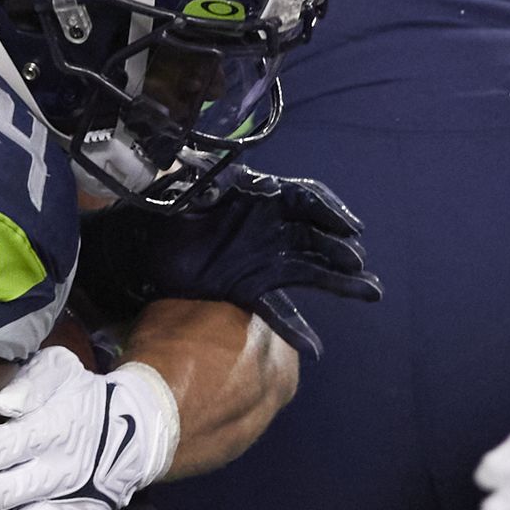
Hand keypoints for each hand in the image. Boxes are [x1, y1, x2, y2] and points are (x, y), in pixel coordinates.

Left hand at [78, 167, 379, 359]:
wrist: (138, 243)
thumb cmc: (161, 208)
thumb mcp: (177, 184)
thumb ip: (193, 176)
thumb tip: (190, 161)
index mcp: (260, 195)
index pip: (305, 199)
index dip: (330, 212)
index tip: (351, 228)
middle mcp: (269, 227)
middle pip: (315, 237)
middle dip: (338, 250)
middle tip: (358, 265)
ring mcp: (263, 259)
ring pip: (308, 271)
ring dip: (338, 283)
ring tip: (371, 294)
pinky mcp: (248, 288)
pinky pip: (277, 309)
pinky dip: (295, 327)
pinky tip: (314, 348)